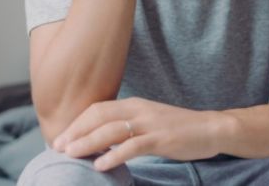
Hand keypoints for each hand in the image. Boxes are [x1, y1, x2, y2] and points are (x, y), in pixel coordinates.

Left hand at [52, 97, 225, 171]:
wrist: (211, 128)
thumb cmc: (178, 128)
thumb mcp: (149, 121)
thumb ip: (127, 125)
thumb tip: (102, 138)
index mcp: (134, 104)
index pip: (98, 109)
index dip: (77, 123)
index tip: (62, 138)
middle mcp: (139, 109)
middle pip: (99, 116)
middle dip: (76, 132)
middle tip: (58, 147)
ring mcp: (150, 123)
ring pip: (111, 130)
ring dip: (88, 142)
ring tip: (71, 155)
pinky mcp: (161, 138)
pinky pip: (133, 146)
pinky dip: (114, 155)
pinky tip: (100, 165)